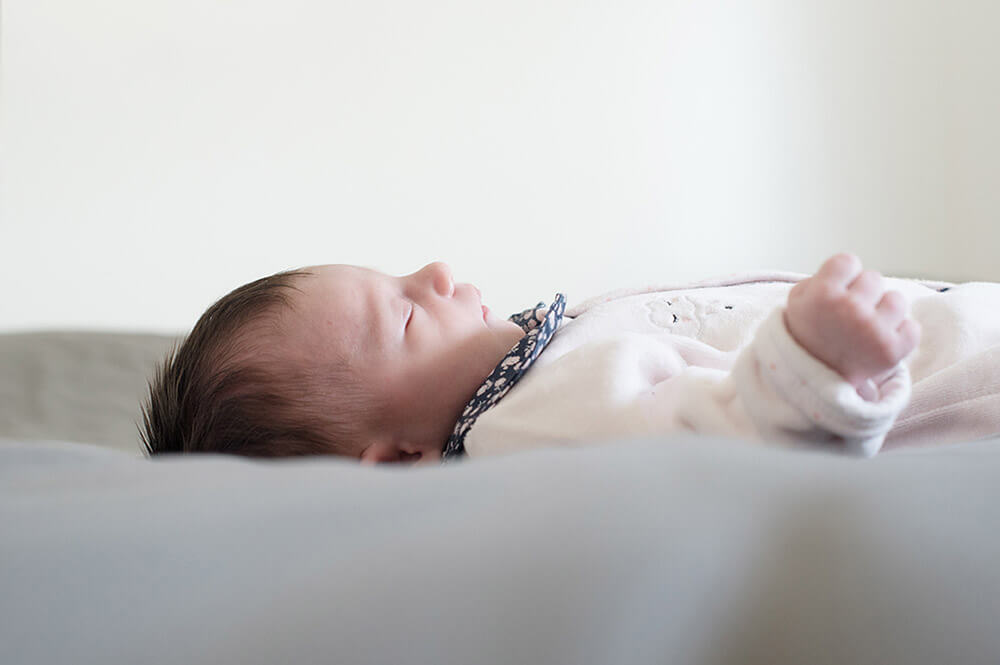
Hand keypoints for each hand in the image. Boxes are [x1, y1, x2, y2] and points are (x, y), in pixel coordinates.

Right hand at [784, 253, 920, 389]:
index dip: (844, 276)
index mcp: (822, 294)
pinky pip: (912, 328)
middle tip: (848, 316)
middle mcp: (848, 309)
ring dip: (884, 312)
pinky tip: (879, 342)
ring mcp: (872, 330)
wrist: (812, 383)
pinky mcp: (892, 351)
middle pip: (874, 279)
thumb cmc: (807, 337)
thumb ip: (821, 277)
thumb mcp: (797, 302)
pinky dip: (900, 335)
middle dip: (863, 294)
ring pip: (897, 300)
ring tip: (865, 329)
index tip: (835, 293)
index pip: (848, 261)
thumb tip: (852, 268)